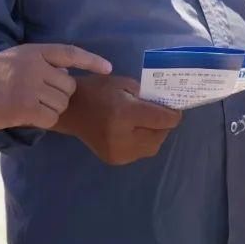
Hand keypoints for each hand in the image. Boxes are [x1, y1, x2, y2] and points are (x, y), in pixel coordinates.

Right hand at [0, 44, 111, 130]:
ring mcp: (31, 86)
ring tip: (26, 106)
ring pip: (61, 104)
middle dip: (58, 96)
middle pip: (68, 86)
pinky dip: (42, 122)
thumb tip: (63, 75)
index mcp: (32, 51)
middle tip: (36, 99)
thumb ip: (36, 63)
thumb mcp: (12, 59)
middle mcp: (35, 66)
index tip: (107, 68)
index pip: (70, 53)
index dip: (91, 61)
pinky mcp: (26, 108)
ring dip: (50, 110)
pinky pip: (51, 119)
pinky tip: (25, 117)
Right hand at [54, 75, 183, 165]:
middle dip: (164, 124)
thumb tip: (165, 106)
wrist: (70, 111)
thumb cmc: (97, 91)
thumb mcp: (123, 83)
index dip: (173, 114)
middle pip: (160, 135)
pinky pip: (140, 153)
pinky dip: (143, 142)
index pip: (162, 120)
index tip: (174, 107)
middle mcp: (123, 137)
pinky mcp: (115, 159)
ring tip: (147, 122)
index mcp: (124, 114)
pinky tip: (134, 131)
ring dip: (155, 134)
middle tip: (160, 113)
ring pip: (153, 147)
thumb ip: (146, 95)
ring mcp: (118, 152)